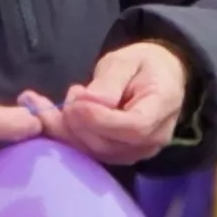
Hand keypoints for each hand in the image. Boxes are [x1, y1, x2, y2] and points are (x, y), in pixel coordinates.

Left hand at [24, 41, 187, 166]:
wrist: (159, 77)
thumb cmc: (143, 64)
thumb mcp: (126, 61)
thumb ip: (109, 82)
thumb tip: (86, 102)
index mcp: (162, 108)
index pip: (134, 127)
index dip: (101, 120)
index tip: (75, 104)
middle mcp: (153, 139)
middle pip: (110, 144)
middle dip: (78, 124)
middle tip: (68, 96)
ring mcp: (137, 152)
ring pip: (95, 152)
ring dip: (68, 130)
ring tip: (65, 99)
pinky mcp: (119, 156)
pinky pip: (90, 152)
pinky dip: (67, 135)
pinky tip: (54, 115)